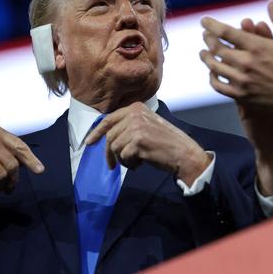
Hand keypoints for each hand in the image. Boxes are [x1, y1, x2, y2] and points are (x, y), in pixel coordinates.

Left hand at [85, 102, 210, 185]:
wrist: (183, 153)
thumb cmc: (166, 142)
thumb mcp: (147, 124)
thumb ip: (129, 125)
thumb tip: (107, 135)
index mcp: (136, 107)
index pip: (109, 119)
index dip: (96, 132)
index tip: (89, 143)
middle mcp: (135, 114)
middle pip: (110, 136)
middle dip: (110, 153)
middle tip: (113, 165)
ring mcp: (136, 127)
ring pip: (114, 147)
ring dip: (122, 159)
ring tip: (135, 162)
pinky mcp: (138, 141)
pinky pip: (123, 156)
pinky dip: (129, 164)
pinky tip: (140, 164)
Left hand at [200, 0, 272, 118]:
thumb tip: (271, 3)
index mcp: (257, 46)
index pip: (226, 32)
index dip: (211, 24)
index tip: (204, 20)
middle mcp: (246, 63)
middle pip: (217, 48)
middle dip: (208, 39)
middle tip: (205, 35)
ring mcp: (242, 80)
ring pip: (215, 66)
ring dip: (206, 57)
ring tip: (204, 53)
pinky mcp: (241, 96)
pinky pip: (218, 86)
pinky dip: (212, 77)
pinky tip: (212, 72)